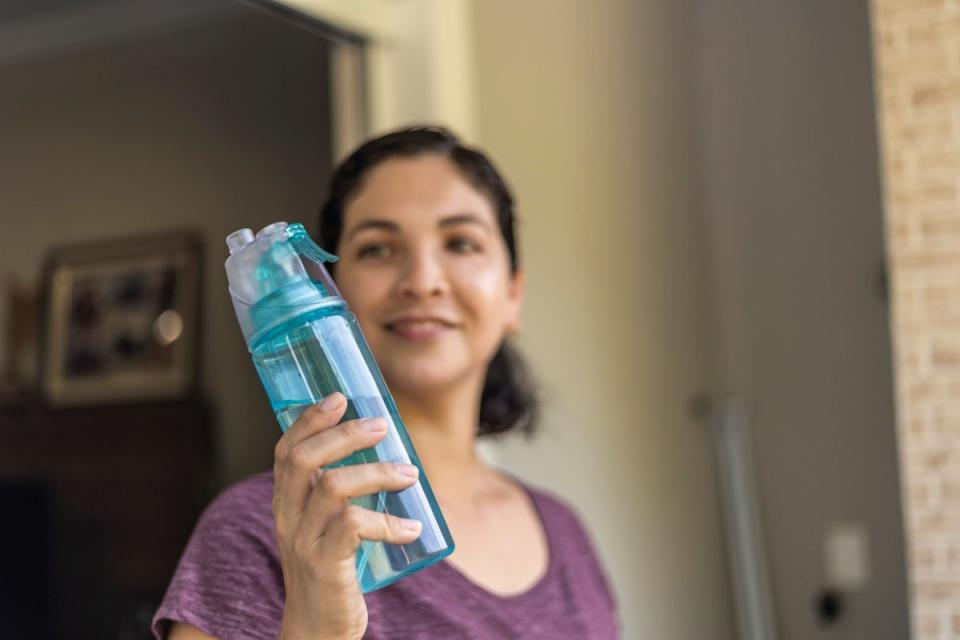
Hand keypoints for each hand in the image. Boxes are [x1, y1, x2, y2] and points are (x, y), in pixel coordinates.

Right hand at [272, 392, 421, 639]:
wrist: (317, 630)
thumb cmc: (330, 569)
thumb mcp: (324, 526)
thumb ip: (339, 493)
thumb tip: (383, 451)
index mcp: (285, 502)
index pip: (286, 450)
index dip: (309, 420)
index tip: (339, 397)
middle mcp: (287, 517)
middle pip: (304, 459)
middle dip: (345, 435)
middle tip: (383, 425)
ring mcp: (303, 541)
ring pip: (333, 487)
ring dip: (377, 473)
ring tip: (411, 474)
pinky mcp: (325, 565)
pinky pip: (355, 527)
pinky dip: (388, 521)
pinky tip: (412, 526)